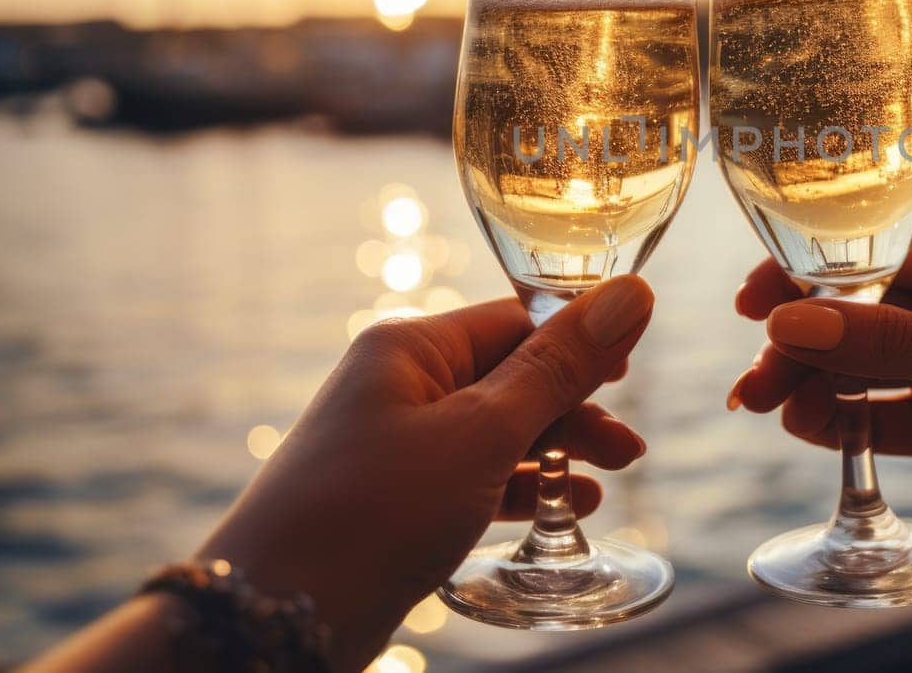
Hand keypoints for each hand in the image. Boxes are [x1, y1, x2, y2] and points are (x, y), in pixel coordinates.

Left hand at [197, 277, 654, 670]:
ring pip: (498, 431)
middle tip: (630, 450)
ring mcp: (396, 444)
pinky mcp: (397, 500)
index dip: (580, 340)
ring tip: (610, 478)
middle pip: (512, 376)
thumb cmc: (374, 512)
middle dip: (576, 408)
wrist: (277, 616)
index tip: (635, 368)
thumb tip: (630, 295)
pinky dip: (523, 487)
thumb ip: (559, 368)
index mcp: (411, 346)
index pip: (516, 319)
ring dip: (557, 452)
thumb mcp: (481, 434)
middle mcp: (401, 385)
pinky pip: (476, 477)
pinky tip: (567, 506)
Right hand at [728, 236, 911, 548]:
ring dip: (824, 387)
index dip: (807, 279)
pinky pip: (903, 416)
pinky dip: (858, 423)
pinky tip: (813, 430)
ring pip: (878, 371)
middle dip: (806, 345)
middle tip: (751, 384)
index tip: (747, 303)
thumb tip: (792, 318)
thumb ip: (895, 343)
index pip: (877, 261)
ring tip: (766, 409)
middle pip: (867, 319)